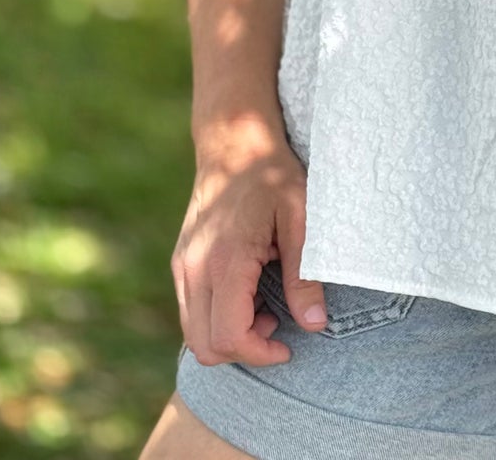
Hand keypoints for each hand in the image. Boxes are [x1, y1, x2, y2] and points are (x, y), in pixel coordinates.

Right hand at [173, 116, 330, 366]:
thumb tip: (314, 325)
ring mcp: (182, 266)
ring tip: (265, 307)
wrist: (233, 142)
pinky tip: (247, 293)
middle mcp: (193, 269)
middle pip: (204, 346)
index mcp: (225, 261)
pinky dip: (216, 318)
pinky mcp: (180, 261)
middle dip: (244, 350)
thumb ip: (304, 275)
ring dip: (228, 335)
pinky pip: (190, 310)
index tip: (288, 345)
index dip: (260, 354)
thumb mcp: (300, 219)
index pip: (229, 337)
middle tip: (277, 325)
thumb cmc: (272, 175)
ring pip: (193, 332)